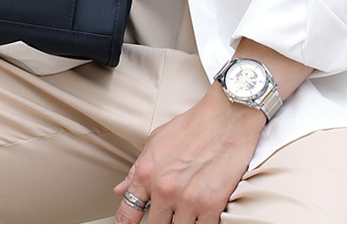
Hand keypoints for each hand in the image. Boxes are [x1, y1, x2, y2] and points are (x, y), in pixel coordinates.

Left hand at [113, 83, 264, 223]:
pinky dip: (199, 228)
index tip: (124, 232)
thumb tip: (120, 189)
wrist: (226, 116)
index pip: (128, 212)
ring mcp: (188, 200)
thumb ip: (137, 169)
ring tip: (181, 216)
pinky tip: (198, 221)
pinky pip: (202, 232)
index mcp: (148, 173)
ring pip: (177, 232)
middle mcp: (164, 189)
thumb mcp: (156, 140)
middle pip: (153, 228)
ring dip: (178, 227)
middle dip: (156, 226)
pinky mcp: (212, 205)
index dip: (124, 227)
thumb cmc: (193, 126)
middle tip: (162, 219)